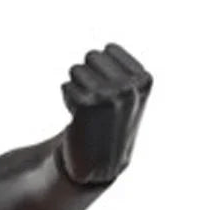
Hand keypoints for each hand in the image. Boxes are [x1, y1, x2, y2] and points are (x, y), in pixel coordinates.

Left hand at [59, 43, 151, 185]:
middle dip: (87, 75)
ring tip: (88, 109)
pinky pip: (65, 86)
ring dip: (76, 87)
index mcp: (144, 80)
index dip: (102, 68)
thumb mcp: (130, 94)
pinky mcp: (86, 105)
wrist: (100, 162)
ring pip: (76, 69)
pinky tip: (79, 117)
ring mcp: (108, 95)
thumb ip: (124, 69)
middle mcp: (129, 87)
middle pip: (91, 56)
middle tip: (96, 101)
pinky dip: (68, 99)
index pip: (109, 49)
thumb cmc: (111, 122)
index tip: (110, 90)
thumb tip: (107, 47)